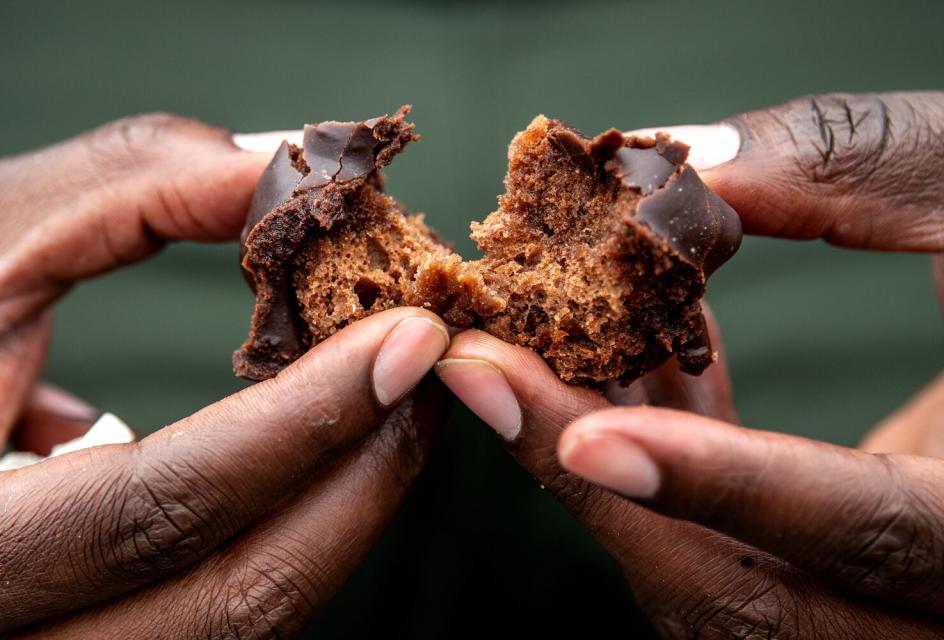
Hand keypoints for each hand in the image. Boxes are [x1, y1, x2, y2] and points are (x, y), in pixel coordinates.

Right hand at [0, 115, 450, 637]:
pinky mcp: (97, 626)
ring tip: (396, 406)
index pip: (166, 502)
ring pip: (242, 622)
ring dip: (344, 511)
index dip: (311, 419)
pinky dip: (293, 532)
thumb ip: (132, 191)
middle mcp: (10, 629)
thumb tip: (283, 171)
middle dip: (361, 477)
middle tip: (427, 376)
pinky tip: (325, 453)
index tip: (409, 341)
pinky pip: (221, 609)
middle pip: (233, 597)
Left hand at [437, 92, 943, 637]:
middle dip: (600, 480)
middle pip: (749, 587)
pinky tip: (624, 364)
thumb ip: (868, 170)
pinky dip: (666, 456)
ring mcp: (897, 615)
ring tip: (515, 357)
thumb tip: (685, 163)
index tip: (583, 437)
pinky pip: (732, 543)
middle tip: (482, 376)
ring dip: (608, 460)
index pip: (874, 530)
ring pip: (717, 577)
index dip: (722, 485)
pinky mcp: (856, 583)